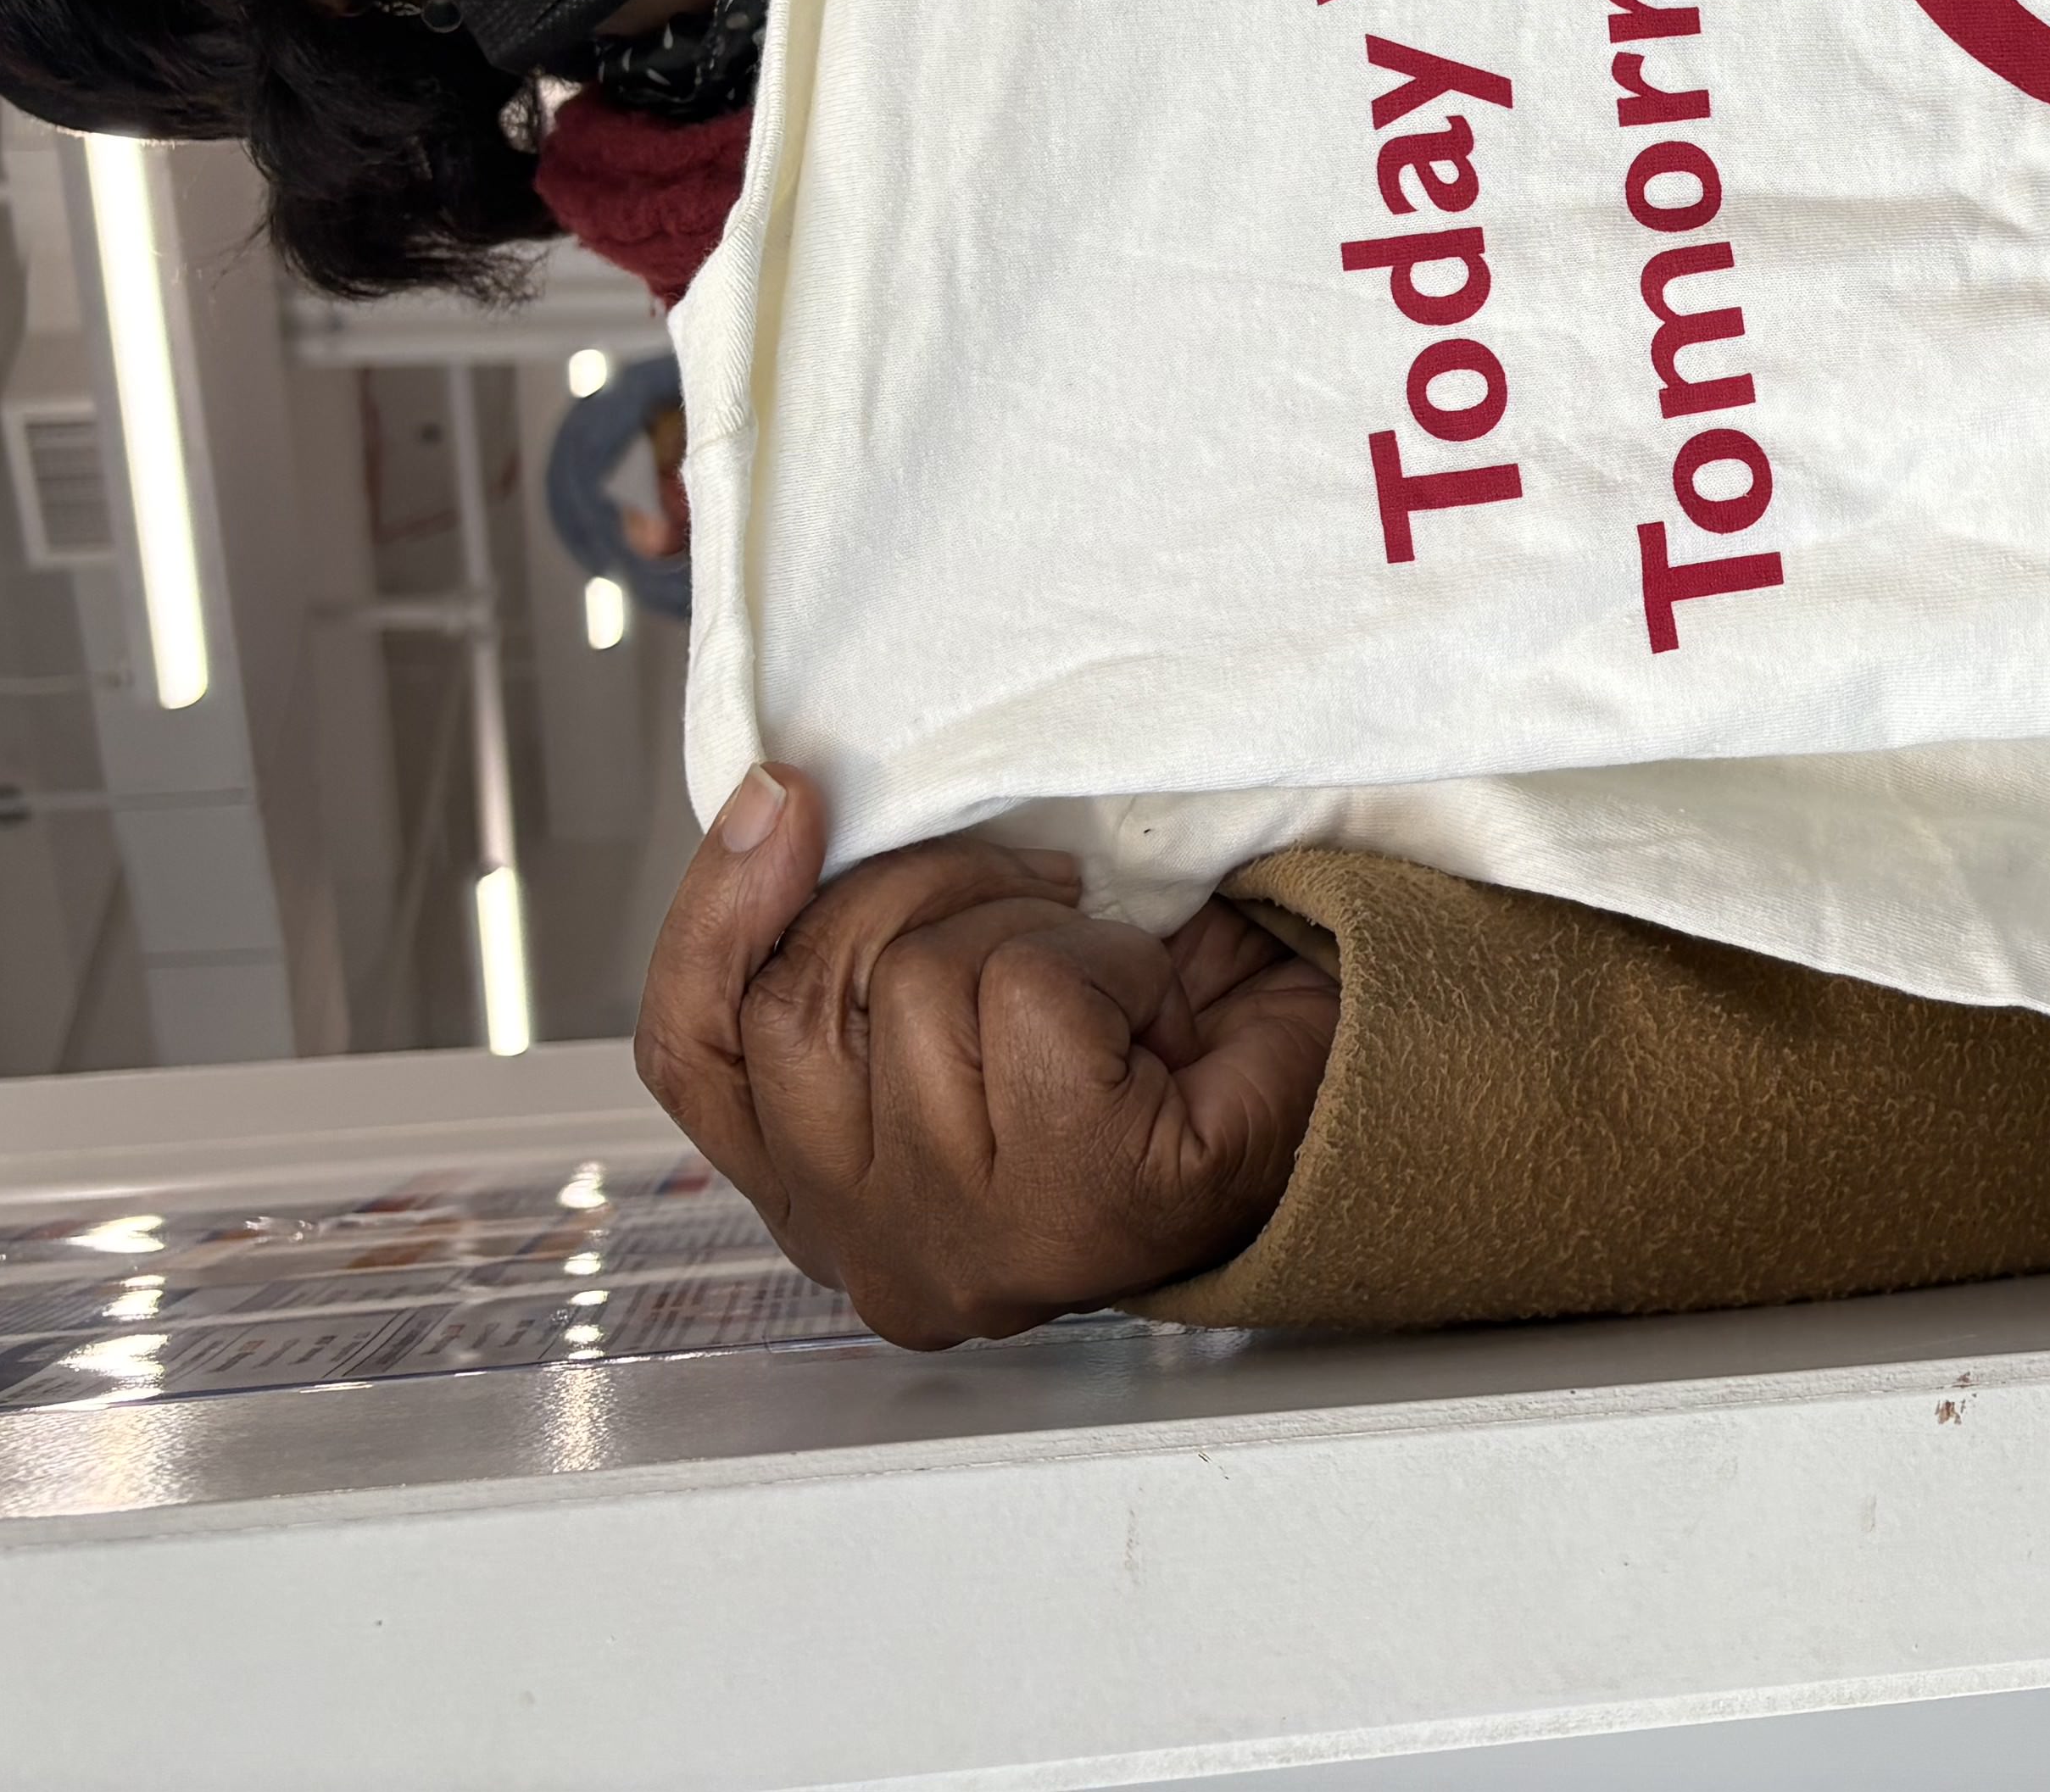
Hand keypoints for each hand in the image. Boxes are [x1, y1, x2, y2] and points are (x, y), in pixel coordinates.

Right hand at [635, 764, 1339, 1345]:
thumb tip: (776, 800)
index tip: (785, 793)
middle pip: (802, 998)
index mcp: (830, 1208)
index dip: (719, 912)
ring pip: (912, 983)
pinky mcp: (1073, 1212)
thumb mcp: (966, 976)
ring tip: (1106, 973)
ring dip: (1027, 927)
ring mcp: (969, 1254)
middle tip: (1041, 894)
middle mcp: (880, 1256)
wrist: (1355, 1077)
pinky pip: (1025, 995)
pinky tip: (1153, 1010)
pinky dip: (1099, 960)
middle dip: (927, 892)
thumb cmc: (1171, 1034)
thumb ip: (853, 942)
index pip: (693, 1057)